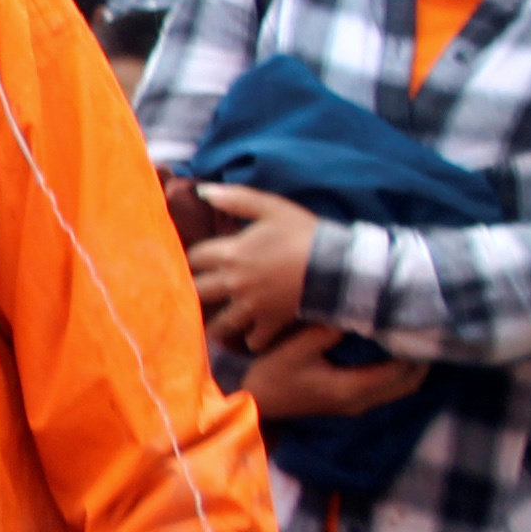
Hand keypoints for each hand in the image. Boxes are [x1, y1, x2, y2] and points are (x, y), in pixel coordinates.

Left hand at [187, 183, 323, 346]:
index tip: (197, 262)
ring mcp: (251, 306)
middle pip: (196, 293)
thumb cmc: (304, 234)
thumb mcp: (272, 208)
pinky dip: (251, 340)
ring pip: (219, 324)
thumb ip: (237, 199)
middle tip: (196, 295)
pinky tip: (250, 337)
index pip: (194, 258)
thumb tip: (203, 190)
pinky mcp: (271, 323)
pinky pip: (252, 340)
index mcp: (231, 254)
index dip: (193, 259)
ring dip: (217, 325)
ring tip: (216, 324)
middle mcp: (234, 283)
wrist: (338, 265)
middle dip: (194, 293)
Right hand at [234, 319, 416, 422]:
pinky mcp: (351, 404)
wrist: (256, 405)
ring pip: (402, 390)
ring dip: (412, 369)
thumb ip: (326, 331)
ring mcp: (357, 405)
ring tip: (412, 341)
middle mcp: (362, 401)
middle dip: (421, 360)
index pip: (400, 369)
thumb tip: (353, 311)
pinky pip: (389, 391)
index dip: (413, 348)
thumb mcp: (295, 349)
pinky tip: (393, 355)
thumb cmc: (273, 376)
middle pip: (410, 384)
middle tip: (424, 331)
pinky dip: (398, 375)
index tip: (419, 324)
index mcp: (352, 387)